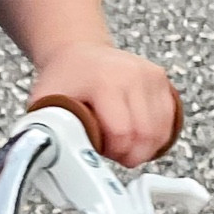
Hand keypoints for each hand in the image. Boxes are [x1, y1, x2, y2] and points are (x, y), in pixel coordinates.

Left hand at [30, 43, 180, 167]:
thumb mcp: (44, 103)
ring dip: (144, 147)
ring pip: (161, 131)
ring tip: (122, 142)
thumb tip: (48, 159)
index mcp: (104, 81)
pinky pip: (168, 121)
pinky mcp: (162, 80)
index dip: (113, 152)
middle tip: (113, 152)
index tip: (101, 151)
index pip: (122, 132)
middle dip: (130, 154)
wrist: (79, 53)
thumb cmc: (63, 80)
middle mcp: (133, 74)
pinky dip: (155, 136)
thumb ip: (47, 131)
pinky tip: (136, 135)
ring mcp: (151, 75)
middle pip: (146, 134)